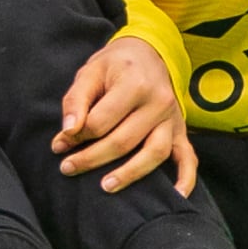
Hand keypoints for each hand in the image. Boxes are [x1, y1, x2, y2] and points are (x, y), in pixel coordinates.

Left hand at [52, 32, 194, 197]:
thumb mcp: (90, 71)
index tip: (59, 145)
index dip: (77, 135)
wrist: (149, 53)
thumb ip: (76, 100)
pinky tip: (176, 196)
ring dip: (130, 174)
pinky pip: (188, 158)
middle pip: (125, 140)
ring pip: (155, 153)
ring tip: (106, 187)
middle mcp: (158, 103)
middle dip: (93, 158)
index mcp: (134, 85)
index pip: (102, 120)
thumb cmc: (115, 65)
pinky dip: (186, 179)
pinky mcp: (181, 131)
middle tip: (68, 168)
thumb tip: (68, 131)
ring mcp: (173, 119)